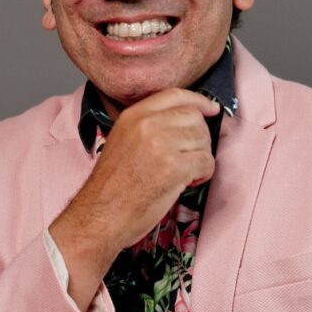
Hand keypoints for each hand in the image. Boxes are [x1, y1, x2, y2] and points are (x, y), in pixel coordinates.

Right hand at [72, 87, 219, 250]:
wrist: (100, 216)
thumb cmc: (111, 188)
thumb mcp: (122, 142)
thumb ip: (147, 127)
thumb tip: (182, 122)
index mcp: (133, 116)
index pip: (174, 95)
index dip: (199, 101)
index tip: (211, 109)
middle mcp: (147, 125)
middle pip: (193, 117)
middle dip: (200, 138)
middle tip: (190, 157)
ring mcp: (161, 145)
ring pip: (203, 140)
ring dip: (201, 158)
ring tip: (185, 173)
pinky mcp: (174, 168)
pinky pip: (206, 162)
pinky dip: (204, 174)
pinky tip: (188, 183)